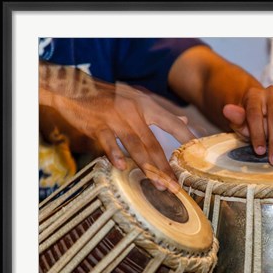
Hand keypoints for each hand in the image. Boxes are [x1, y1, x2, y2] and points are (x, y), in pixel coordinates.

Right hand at [39, 62, 194, 191]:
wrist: (74, 87)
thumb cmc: (108, 97)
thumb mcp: (136, 99)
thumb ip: (160, 113)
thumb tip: (185, 121)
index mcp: (146, 105)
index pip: (172, 123)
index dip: (186, 138)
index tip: (197, 156)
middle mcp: (134, 111)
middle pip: (154, 143)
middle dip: (166, 167)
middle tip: (175, 186)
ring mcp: (115, 117)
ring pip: (135, 145)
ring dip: (147, 167)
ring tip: (158, 185)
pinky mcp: (97, 124)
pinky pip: (108, 141)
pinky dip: (115, 154)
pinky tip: (123, 167)